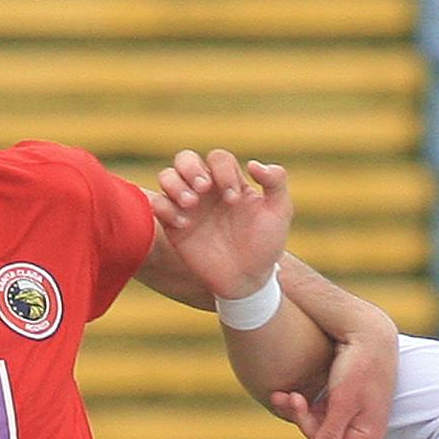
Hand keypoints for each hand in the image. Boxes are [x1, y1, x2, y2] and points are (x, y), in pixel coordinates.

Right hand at [151, 150, 290, 301]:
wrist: (247, 279)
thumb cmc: (265, 245)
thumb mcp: (280, 211)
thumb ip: (276, 181)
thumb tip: (253, 164)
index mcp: (230, 182)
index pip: (218, 159)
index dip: (223, 171)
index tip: (233, 199)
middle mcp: (206, 190)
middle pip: (186, 159)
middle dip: (191, 168)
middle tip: (203, 189)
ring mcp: (188, 207)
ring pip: (166, 176)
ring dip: (175, 184)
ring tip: (191, 203)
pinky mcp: (173, 227)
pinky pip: (158, 205)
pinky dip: (166, 209)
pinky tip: (185, 225)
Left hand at [266, 306, 396, 438]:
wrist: (370, 333)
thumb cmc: (361, 366)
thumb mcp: (343, 401)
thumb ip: (330, 434)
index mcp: (368, 435)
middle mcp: (360, 429)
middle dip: (302, 420)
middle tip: (291, 397)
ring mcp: (351, 415)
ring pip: (317, 424)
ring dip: (298, 411)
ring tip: (281, 395)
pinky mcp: (342, 402)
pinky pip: (317, 411)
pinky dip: (303, 403)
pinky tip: (290, 393)